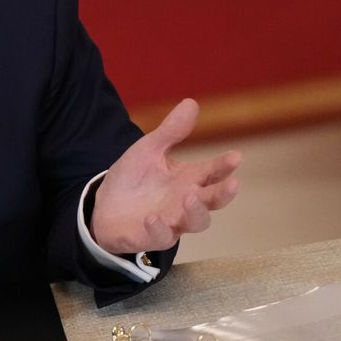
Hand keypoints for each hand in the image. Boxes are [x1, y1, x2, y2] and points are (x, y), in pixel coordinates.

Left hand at [91, 99, 240, 254]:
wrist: (105, 205)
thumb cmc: (135, 179)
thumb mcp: (149, 150)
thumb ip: (171, 132)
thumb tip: (191, 103)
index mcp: (189, 179)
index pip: (213, 172)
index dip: (225, 165)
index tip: (235, 156)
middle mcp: (186, 202)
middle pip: (213, 201)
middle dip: (224, 194)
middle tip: (232, 184)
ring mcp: (172, 221)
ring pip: (196, 223)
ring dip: (196, 211)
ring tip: (189, 197)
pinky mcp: (151, 237)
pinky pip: (161, 238)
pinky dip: (159, 229)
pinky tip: (152, 217)